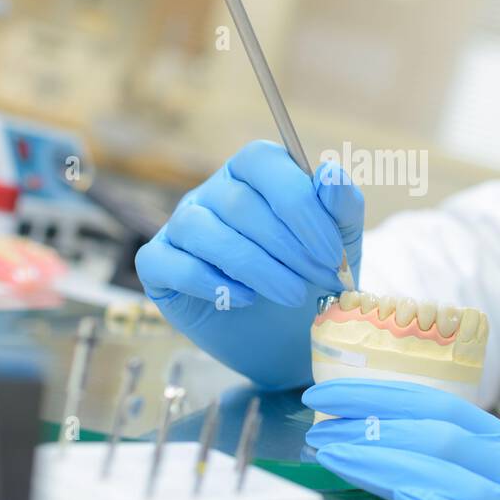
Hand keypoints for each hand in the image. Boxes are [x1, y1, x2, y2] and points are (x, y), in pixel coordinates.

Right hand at [135, 140, 363, 387]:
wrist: (289, 338)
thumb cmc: (311, 279)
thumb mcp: (340, 244)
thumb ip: (341, 206)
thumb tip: (329, 173)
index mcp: (254, 173)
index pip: (263, 162)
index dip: (299, 204)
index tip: (332, 252)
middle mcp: (213, 193)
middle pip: (237, 202)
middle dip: (286, 245)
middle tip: (320, 280)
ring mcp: (180, 226)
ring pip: (199, 229)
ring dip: (252, 265)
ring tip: (290, 294)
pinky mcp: (158, 265)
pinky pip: (166, 261)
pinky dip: (206, 281)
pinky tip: (243, 298)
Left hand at [303, 379, 499, 499]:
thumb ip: (484, 482)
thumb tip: (411, 477)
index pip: (444, 408)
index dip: (386, 395)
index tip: (336, 392)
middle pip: (436, 431)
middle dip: (370, 419)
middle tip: (316, 416)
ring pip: (448, 471)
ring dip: (382, 459)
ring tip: (331, 450)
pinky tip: (401, 499)